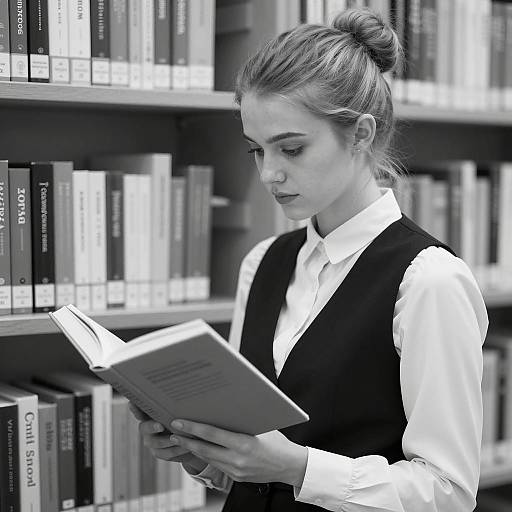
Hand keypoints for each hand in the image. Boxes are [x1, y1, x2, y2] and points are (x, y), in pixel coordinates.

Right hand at [128, 403, 207, 474]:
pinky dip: (176, 451)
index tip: (133, 403)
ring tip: (180, 436)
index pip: (140, 410)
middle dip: (152, 426)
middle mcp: (148, 428)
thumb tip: (185, 382)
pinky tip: (186, 447)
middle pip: (144, 427)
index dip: (135, 408)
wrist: (192, 439)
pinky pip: (165, 453)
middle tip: (160, 425)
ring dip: (168, 440)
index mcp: (151, 414)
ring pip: (155, 442)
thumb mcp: (181, 409)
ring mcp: (152, 441)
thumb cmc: (185, 418)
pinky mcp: (159, 453)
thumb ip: (177, 403)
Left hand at [168, 419, 307, 486]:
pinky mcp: (236, 478)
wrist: (290, 466)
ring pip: (208, 458)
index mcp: (244, 443)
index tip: (179, 423)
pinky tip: (199, 448)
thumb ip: (241, 420)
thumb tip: (222, 406)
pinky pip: (217, 465)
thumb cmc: (277, 440)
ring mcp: (236, 471)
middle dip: (186, 440)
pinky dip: (207, 456)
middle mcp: (238, 459)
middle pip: (204, 449)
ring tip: (181, 439)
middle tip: (173, 431)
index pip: (212, 434)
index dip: (193, 428)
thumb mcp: (261, 426)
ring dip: (193, 449)